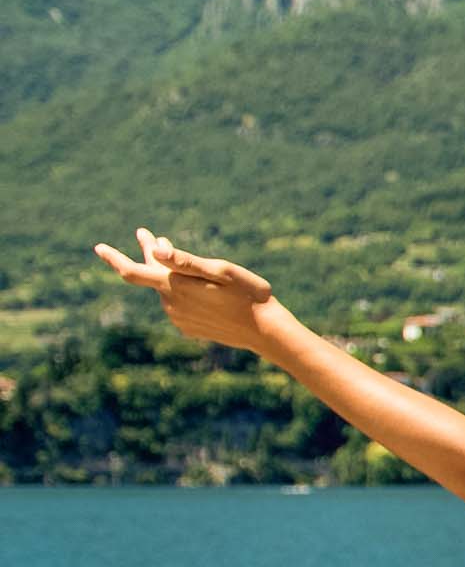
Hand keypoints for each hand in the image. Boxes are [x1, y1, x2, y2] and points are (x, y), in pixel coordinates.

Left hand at [92, 228, 288, 354]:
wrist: (265, 331)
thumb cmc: (248, 295)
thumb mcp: (221, 271)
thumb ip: (186, 262)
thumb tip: (156, 250)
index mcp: (175, 286)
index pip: (131, 272)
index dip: (113, 258)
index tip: (98, 247)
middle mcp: (170, 304)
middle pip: (153, 276)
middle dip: (151, 255)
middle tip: (149, 235)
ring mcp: (179, 318)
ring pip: (168, 290)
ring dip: (172, 275)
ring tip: (185, 263)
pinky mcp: (189, 328)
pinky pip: (180, 306)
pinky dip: (185, 293)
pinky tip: (202, 292)